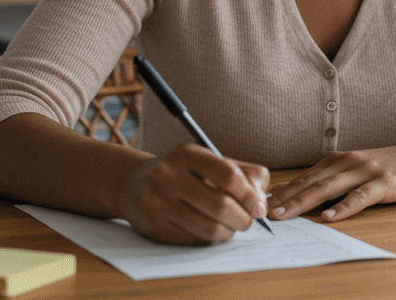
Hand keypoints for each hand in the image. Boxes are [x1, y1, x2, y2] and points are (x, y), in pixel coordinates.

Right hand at [118, 143, 270, 244]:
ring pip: (209, 228)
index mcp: (186, 154)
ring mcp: (158, 202)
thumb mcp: (208, 162)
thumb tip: (262, 203)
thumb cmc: (183, 173)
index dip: (250, 194)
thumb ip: (243, 174)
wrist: (133, 185)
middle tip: (247, 221)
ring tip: (230, 226)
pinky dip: (210, 239)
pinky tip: (209, 230)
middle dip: (243, 219)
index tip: (259, 206)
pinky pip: (195, 241)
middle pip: (221, 205)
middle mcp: (168, 175)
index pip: (229, 175)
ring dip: (229, 232)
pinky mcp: (154, 227)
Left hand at [267, 138, 395, 222]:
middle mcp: (348, 162)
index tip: (258, 202)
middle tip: (260, 210)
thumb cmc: (393, 166)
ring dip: (303, 201)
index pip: (304, 177)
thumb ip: (333, 180)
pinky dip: (344, 207)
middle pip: (310, 182)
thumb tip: (303, 195)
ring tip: (284, 214)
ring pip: (329, 188)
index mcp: (338, 160)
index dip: (281, 191)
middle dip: (284, 198)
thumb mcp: (358, 169)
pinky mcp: (385, 183)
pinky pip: (361, 196)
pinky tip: (330, 216)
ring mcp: (366, 171)